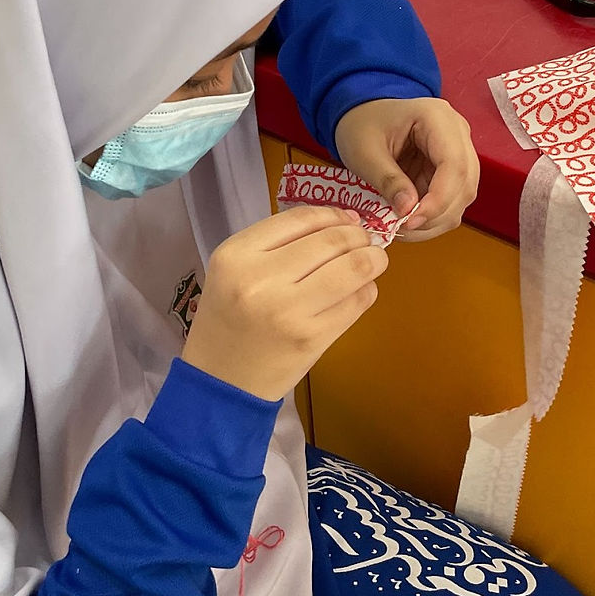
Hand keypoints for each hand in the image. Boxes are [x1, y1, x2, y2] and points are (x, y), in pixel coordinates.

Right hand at [181, 206, 387, 400]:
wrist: (220, 381)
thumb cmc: (230, 319)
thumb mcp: (236, 270)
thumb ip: (280, 243)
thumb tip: (345, 221)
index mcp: (236, 254)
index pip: (302, 217)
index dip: (334, 214)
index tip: (348, 221)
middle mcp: (260, 278)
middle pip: (332, 239)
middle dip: (359, 236)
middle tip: (365, 241)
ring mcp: (288, 310)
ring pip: (353, 267)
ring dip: (373, 259)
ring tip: (373, 260)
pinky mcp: (312, 338)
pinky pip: (356, 302)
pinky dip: (367, 290)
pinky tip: (359, 291)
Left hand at [334, 98, 478, 240]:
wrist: (362, 117)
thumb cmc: (361, 126)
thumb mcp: (365, 153)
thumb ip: (388, 181)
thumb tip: (409, 212)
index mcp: (437, 117)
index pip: (454, 165)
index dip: (438, 199)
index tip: (411, 220)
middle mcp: (457, 133)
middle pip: (465, 184)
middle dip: (436, 214)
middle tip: (404, 228)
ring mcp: (458, 152)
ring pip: (462, 197)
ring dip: (436, 220)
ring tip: (402, 227)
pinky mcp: (452, 171)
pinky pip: (452, 202)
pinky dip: (432, 218)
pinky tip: (409, 222)